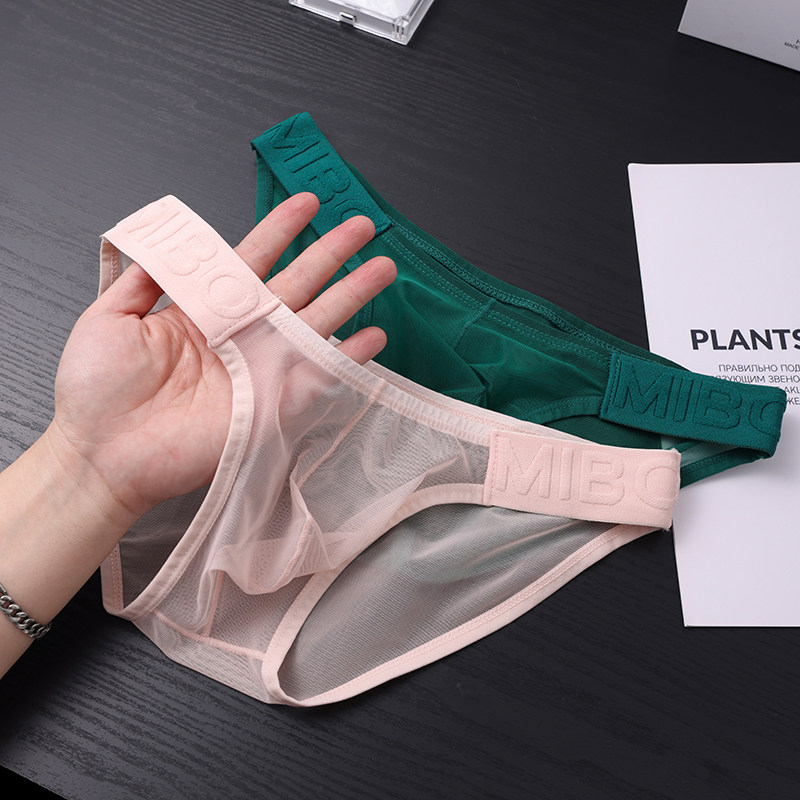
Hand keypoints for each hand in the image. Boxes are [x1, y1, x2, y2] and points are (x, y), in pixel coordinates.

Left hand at [44, 192, 395, 526]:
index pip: (251, 260)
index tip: (306, 204)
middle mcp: (239, 334)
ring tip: (383, 268)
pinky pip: (316, 377)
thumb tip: (167, 243)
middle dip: (331, 254)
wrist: (101, 452)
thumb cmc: (97, 390)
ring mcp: (258, 368)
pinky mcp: (269, 405)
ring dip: (352, 295)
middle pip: (296, 285)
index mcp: (204, 309)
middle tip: (362, 226)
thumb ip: (142, 279)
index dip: (281, 231)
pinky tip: (372, 338)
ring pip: (315, 323)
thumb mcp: (109, 317)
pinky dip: (346, 359)